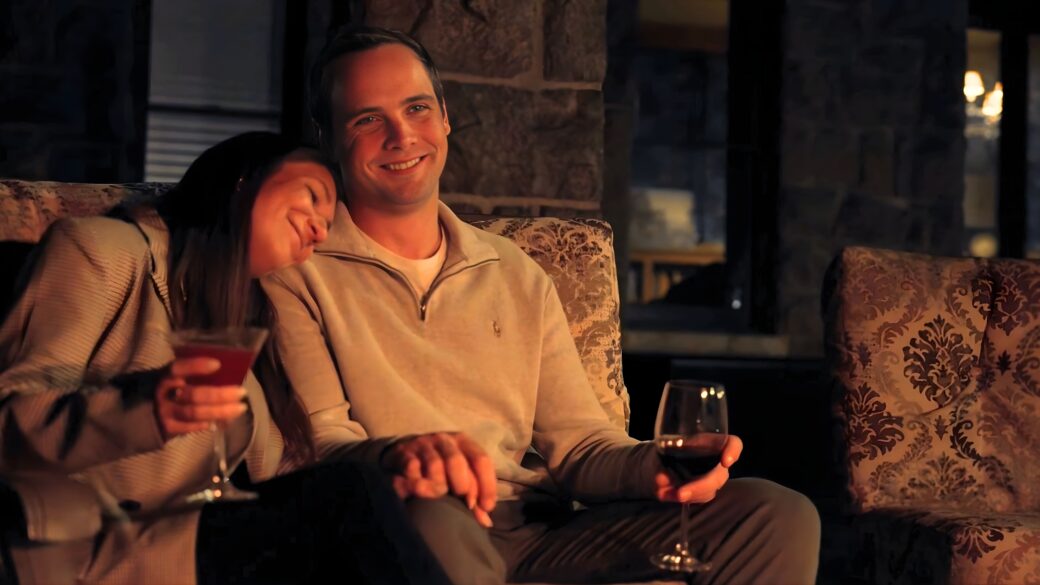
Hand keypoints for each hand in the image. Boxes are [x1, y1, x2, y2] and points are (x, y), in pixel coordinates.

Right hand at [155, 357, 247, 438]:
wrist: (136, 414)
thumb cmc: (164, 390)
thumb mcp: (170, 377)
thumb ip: (190, 374)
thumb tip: (224, 371)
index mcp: (163, 375)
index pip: (178, 368)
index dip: (197, 366)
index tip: (217, 364)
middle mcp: (163, 394)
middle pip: (194, 394)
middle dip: (220, 394)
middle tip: (242, 392)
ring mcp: (165, 413)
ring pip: (196, 412)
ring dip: (221, 411)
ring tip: (240, 408)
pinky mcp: (168, 429)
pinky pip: (193, 427)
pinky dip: (211, 423)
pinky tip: (226, 420)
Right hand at [382, 432, 496, 527]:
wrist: (405, 452)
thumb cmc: (440, 467)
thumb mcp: (459, 474)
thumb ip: (472, 495)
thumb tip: (485, 522)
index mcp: (463, 442)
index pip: (481, 460)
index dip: (487, 485)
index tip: (486, 507)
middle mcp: (444, 440)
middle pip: (457, 461)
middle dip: (463, 485)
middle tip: (463, 503)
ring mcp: (423, 445)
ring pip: (434, 465)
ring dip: (438, 487)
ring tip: (438, 497)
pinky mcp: (404, 453)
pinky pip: (412, 468)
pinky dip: (417, 483)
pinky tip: (418, 493)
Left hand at [654, 435, 742, 503]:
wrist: (657, 463)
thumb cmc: (665, 448)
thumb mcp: (660, 449)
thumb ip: (661, 462)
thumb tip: (661, 479)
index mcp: (709, 442)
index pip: (732, 443)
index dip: (733, 451)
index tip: (725, 462)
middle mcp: (715, 461)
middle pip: (719, 475)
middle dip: (701, 486)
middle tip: (680, 494)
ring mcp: (711, 478)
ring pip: (709, 491)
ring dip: (689, 495)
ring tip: (664, 493)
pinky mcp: (703, 492)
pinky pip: (698, 499)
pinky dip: (680, 498)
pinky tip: (665, 495)